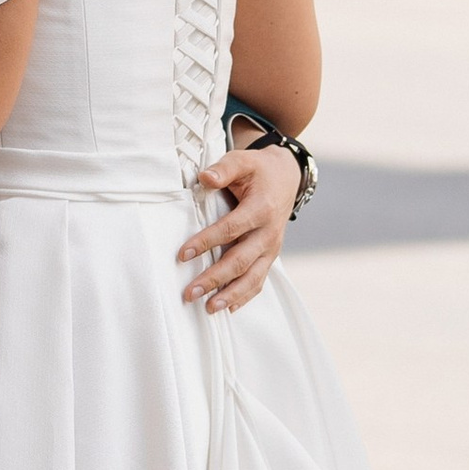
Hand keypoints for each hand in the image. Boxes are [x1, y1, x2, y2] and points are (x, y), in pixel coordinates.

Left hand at [179, 141, 299, 313]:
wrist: (286, 178)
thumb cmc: (258, 170)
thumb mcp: (243, 160)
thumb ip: (224, 169)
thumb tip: (204, 177)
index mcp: (261, 209)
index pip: (230, 229)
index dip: (206, 242)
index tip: (182, 255)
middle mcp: (269, 232)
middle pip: (240, 260)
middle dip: (214, 279)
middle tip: (190, 292)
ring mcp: (272, 247)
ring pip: (252, 277)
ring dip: (230, 295)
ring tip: (209, 308)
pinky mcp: (270, 256)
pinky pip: (259, 280)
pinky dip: (245, 296)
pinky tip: (228, 308)